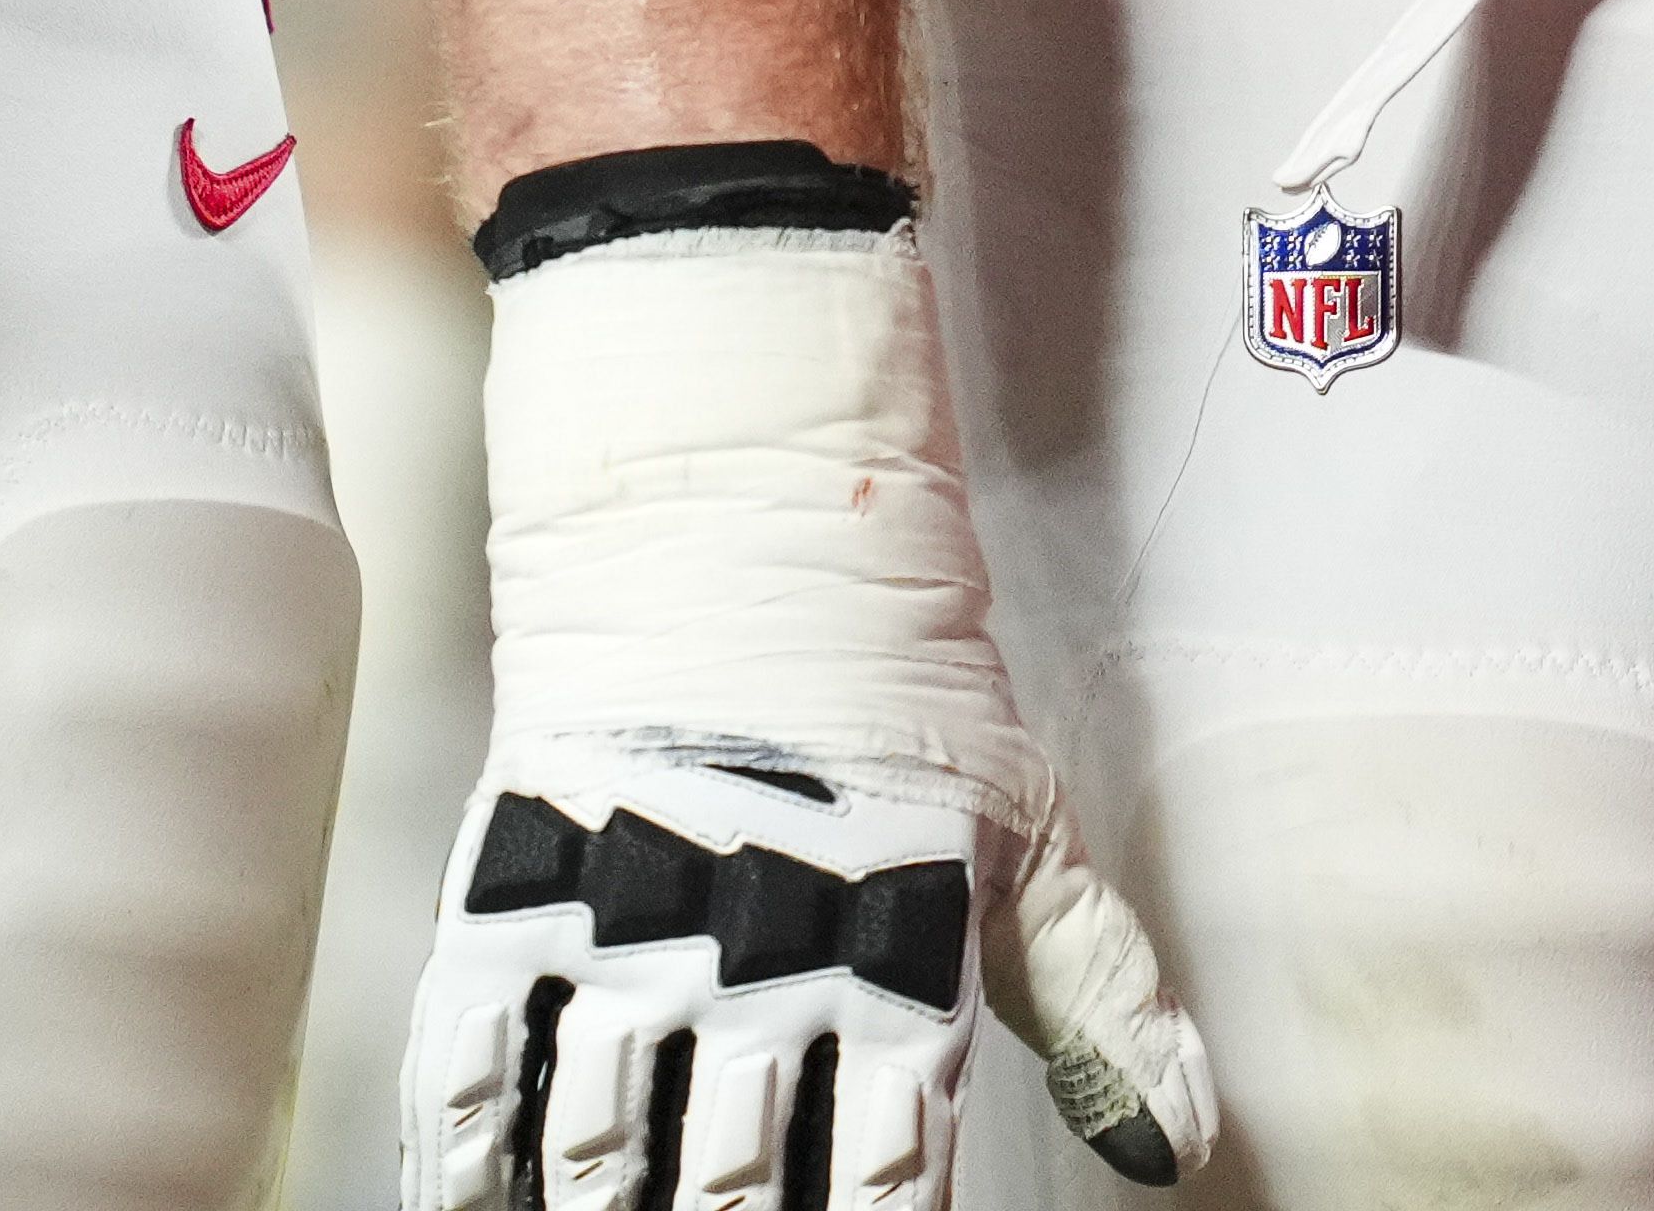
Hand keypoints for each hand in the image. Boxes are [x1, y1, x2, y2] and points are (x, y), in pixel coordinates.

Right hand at [419, 224, 1214, 1208]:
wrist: (736, 512)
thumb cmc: (903, 677)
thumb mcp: (1025, 833)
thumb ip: (1098, 999)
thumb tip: (1182, 1143)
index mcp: (892, 965)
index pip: (887, 1181)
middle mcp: (758, 966)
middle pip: (732, 1190)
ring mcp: (628, 931)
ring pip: (601, 1150)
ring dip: (602, 1210)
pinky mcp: (517, 886)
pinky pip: (478, 1060)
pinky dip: (472, 1152)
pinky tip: (482, 1196)